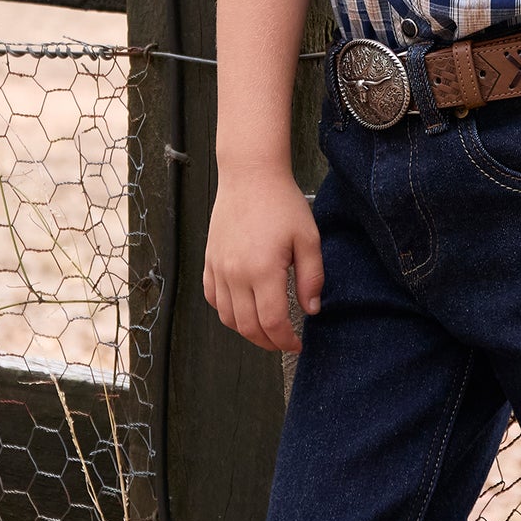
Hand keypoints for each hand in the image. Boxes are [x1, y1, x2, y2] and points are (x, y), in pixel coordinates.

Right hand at [203, 168, 323, 353]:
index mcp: (263, 270)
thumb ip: (311, 277)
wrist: (250, 176)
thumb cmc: (281, 202)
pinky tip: (242, 309)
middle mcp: (236, 273)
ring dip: (247, 331)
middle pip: (248, 326)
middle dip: (268, 342)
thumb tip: (311, 309)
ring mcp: (219, 268)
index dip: (285, 340)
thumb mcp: (308, 238)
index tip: (297, 344)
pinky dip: (226, 312)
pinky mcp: (209, 260)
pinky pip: (212, 298)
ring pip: (227, 317)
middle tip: (283, 342)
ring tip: (265, 329)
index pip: (272, 322)